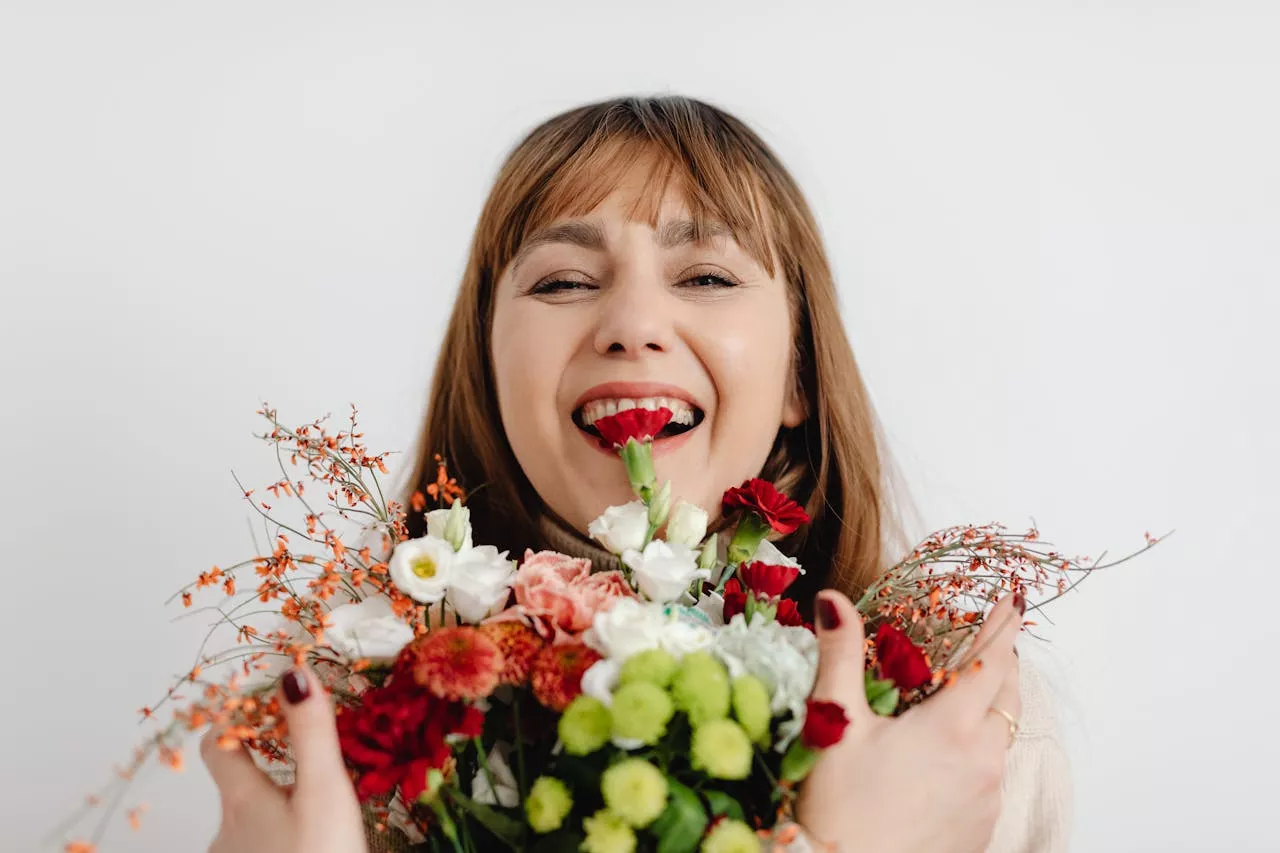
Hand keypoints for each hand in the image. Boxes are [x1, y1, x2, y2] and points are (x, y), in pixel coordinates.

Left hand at [201, 664, 367, 852]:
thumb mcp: (326, 792)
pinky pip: (259, 851)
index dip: (238, 717)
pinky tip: (310, 847)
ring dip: (279, 812)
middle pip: (238, 786)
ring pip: (250, 825)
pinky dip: (281, 843)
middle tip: (316, 765)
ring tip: (321, 812)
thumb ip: (312, 733)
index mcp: (241, 800)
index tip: (269, 705)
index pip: (218, 743)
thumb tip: (294, 673)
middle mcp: (225, 833)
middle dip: (272, 770)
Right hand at [796, 590, 1023, 852]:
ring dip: (987, 712)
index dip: (1002, 626)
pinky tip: (942, 757)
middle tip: (982, 645)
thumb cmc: (836, 808)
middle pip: (1009, 699)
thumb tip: (832, 601)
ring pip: (1001, 741)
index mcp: (951, 729)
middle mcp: (982, 762)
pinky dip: (976, 754)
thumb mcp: (834, 722)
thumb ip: (840, 654)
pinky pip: (990, 778)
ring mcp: (987, 801)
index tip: (1012, 601)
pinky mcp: (981, 830)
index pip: (992, 662)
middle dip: (1000, 665)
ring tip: (954, 700)